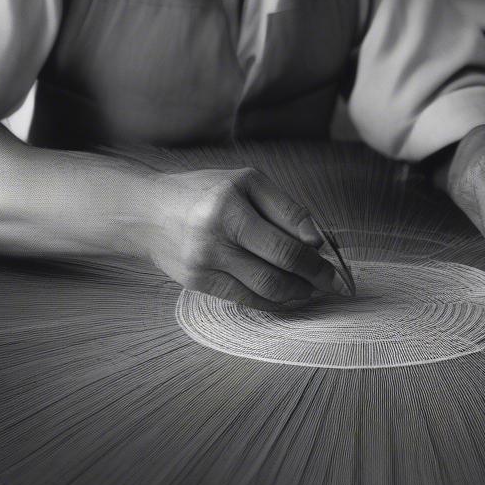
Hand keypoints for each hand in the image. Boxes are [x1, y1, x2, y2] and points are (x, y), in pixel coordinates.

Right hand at [149, 166, 352, 309]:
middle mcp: (216, 231)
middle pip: (280, 263)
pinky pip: (245, 298)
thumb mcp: (246, 183)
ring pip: (265, 287)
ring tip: (311, 289)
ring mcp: (205, 261)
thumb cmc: (205, 193)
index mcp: (231, 202)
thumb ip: (285, 208)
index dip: (317, 253)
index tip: (335, 264)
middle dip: (315, 276)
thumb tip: (319, 241)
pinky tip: (286, 296)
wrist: (149, 213)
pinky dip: (272, 301)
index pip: (287, 233)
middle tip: (332, 283)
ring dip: (297, 292)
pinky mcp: (198, 282)